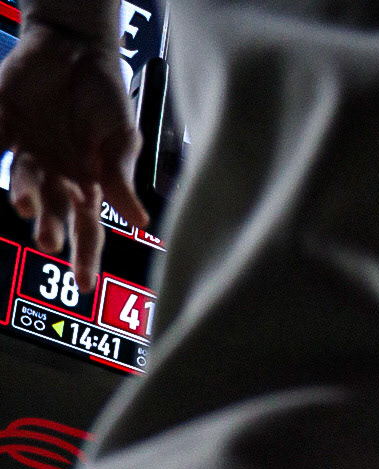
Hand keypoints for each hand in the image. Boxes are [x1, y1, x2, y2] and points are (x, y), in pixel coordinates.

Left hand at [0, 25, 149, 291]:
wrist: (75, 46)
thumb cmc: (106, 95)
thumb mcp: (123, 136)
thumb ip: (122, 175)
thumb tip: (139, 221)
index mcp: (87, 183)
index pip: (88, 229)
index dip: (86, 258)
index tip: (84, 286)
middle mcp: (55, 174)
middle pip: (52, 211)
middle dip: (50, 228)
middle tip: (48, 241)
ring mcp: (27, 148)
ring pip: (23, 180)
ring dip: (24, 194)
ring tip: (24, 203)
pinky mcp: (3, 121)